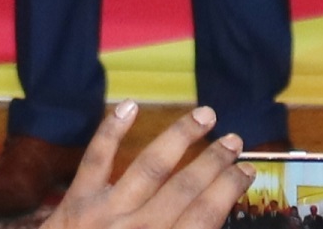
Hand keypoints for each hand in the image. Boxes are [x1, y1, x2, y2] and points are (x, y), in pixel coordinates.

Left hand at [42, 101, 246, 228]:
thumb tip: (211, 219)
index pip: (205, 217)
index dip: (228, 190)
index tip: (246, 170)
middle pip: (184, 190)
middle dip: (214, 162)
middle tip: (234, 140)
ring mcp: (105, 215)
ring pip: (150, 167)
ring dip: (180, 138)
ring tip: (205, 114)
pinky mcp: (76, 203)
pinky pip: (95, 161)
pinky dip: (110, 131)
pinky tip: (129, 105)